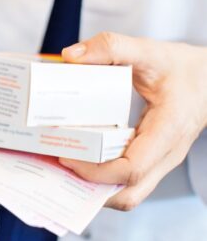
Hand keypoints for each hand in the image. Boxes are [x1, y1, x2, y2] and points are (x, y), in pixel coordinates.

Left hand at [60, 32, 206, 210]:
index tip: (67, 156)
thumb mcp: (148, 50)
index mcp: (168, 130)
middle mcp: (166, 154)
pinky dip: (103, 178)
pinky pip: (127, 180)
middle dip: (90, 187)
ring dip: (95, 187)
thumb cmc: (181, 68)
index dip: (95, 171)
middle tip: (59, 164)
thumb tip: (71, 56)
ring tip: (65, 166)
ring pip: (128, 192)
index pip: (131, 168)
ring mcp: (160, 160)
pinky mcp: (152, 158)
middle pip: (128, 193)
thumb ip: (111, 47)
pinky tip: (81, 159)